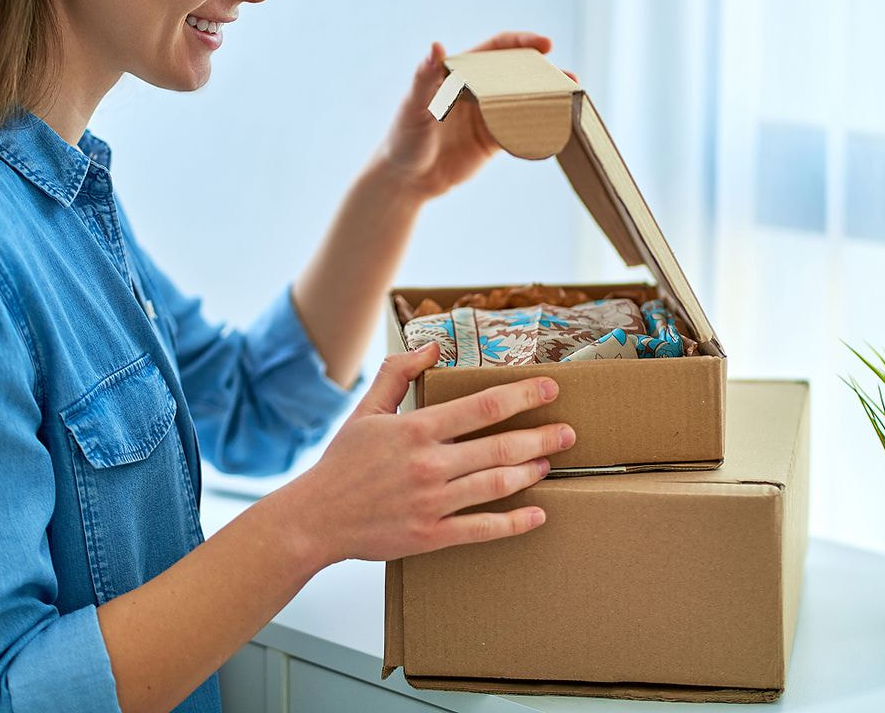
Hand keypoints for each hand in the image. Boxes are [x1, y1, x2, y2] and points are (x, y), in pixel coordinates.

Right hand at [285, 341, 576, 565]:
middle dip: (541, 437)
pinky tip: (537, 514)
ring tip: (550, 462)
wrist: (315, 518)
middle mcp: (429, 465)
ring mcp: (433, 503)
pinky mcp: (432, 536)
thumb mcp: (366, 410)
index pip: (482, 407)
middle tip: (569, 432)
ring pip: (497, 484)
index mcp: (416, 430)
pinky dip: (515, 522)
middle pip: (500, 447)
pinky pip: (483, 529)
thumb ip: (398, 373)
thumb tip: (431, 348)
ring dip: (531, 472)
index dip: (522, 396)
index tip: (550, 388)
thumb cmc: (342, 463)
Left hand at [369, 31, 578, 201]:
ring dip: (549, 98)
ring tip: (573, 99)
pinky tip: (558, 126)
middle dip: (545, 72)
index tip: (546, 44)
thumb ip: (425, 78)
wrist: (406, 180)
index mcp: (461, 73)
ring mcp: (488, 115)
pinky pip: (522, 130)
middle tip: (568, 78)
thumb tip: (436, 46)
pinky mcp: (494, 140)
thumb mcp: (412, 107)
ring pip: (525, 100)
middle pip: (519, 73)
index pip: (497, 50)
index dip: (522, 43)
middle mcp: (478, 90)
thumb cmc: (403, 137)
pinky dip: (540, 127)